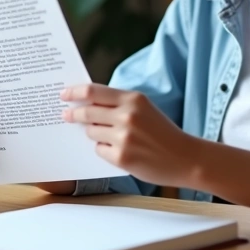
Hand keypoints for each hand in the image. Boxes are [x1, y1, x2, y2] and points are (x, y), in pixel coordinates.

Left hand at [61, 84, 196, 188]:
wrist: (186, 158)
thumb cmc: (163, 133)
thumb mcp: (144, 109)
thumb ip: (119, 104)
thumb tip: (86, 104)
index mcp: (133, 99)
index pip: (93, 91)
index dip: (74, 92)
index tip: (63, 94)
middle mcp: (127, 115)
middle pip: (87, 111)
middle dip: (73, 114)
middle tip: (66, 115)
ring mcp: (123, 137)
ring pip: (90, 132)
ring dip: (93, 134)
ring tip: (111, 137)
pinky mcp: (121, 157)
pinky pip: (99, 150)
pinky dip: (104, 149)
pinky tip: (119, 151)